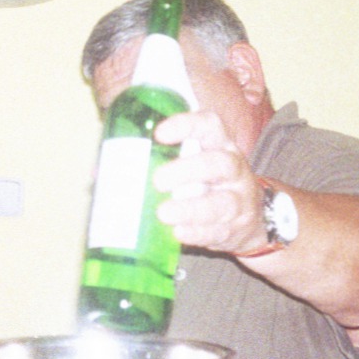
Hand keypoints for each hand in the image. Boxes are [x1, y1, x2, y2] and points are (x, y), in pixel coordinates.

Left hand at [151, 110, 270, 255]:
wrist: (254, 219)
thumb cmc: (208, 185)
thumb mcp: (194, 164)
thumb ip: (160, 161)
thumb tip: (104, 173)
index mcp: (220, 146)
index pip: (210, 126)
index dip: (187, 126)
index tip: (160, 134)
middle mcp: (234, 170)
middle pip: (219, 164)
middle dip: (188, 171)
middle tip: (158, 180)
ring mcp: (239, 200)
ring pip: (223, 202)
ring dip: (191, 209)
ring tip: (164, 213)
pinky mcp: (237, 228)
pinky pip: (219, 231)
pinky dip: (197, 233)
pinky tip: (178, 232)